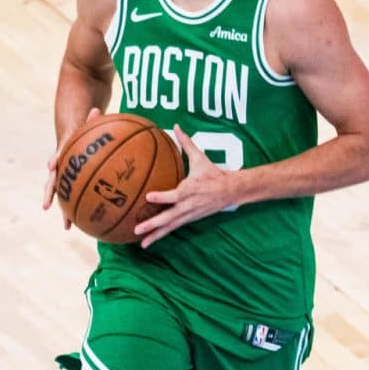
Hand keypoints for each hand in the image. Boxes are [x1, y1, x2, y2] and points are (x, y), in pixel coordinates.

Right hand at [42, 107, 102, 229]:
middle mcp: (60, 167)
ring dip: (65, 210)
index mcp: (63, 152)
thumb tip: (97, 110)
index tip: (50, 167)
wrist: (72, 133)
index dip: (54, 160)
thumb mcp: (85, 123)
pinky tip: (89, 223)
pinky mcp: (71, 183)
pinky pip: (76, 197)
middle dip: (50, 194)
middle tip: (46, 207)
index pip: (57, 155)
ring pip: (63, 195)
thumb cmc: (82, 128)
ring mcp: (64, 176)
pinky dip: (81, 209)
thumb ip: (90, 119)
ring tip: (67, 227)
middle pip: (53, 182)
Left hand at [134, 125, 234, 248]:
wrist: (231, 191)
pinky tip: (149, 241)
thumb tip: (176, 126)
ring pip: (170, 227)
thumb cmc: (212, 173)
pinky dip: (162, 235)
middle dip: (153, 224)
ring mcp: (189, 214)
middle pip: (169, 217)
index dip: (162, 196)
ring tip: (142, 243)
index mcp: (190, 189)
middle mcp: (188, 205)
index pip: (175, 195)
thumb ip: (186, 143)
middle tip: (137, 229)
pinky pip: (173, 228)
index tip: (149, 197)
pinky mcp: (189, 219)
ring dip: (156, 235)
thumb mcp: (200, 158)